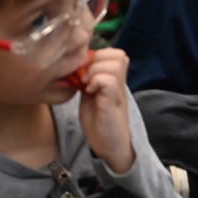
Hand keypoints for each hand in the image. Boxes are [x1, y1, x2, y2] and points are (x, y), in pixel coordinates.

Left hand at [76, 48, 134, 173]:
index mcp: (115, 78)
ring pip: (113, 63)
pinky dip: (96, 82)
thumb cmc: (98, 121)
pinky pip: (108, 80)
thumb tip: (76, 65)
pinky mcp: (113, 101)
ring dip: (95, 71)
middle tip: (85, 78)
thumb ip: (88, 79)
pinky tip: (90, 92)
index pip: (113, 52)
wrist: (110, 144)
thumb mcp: (91, 94)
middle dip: (96, 62)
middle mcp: (121, 81)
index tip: (85, 72)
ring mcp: (119, 90)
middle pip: (117, 54)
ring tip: (87, 85)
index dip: (97, 56)